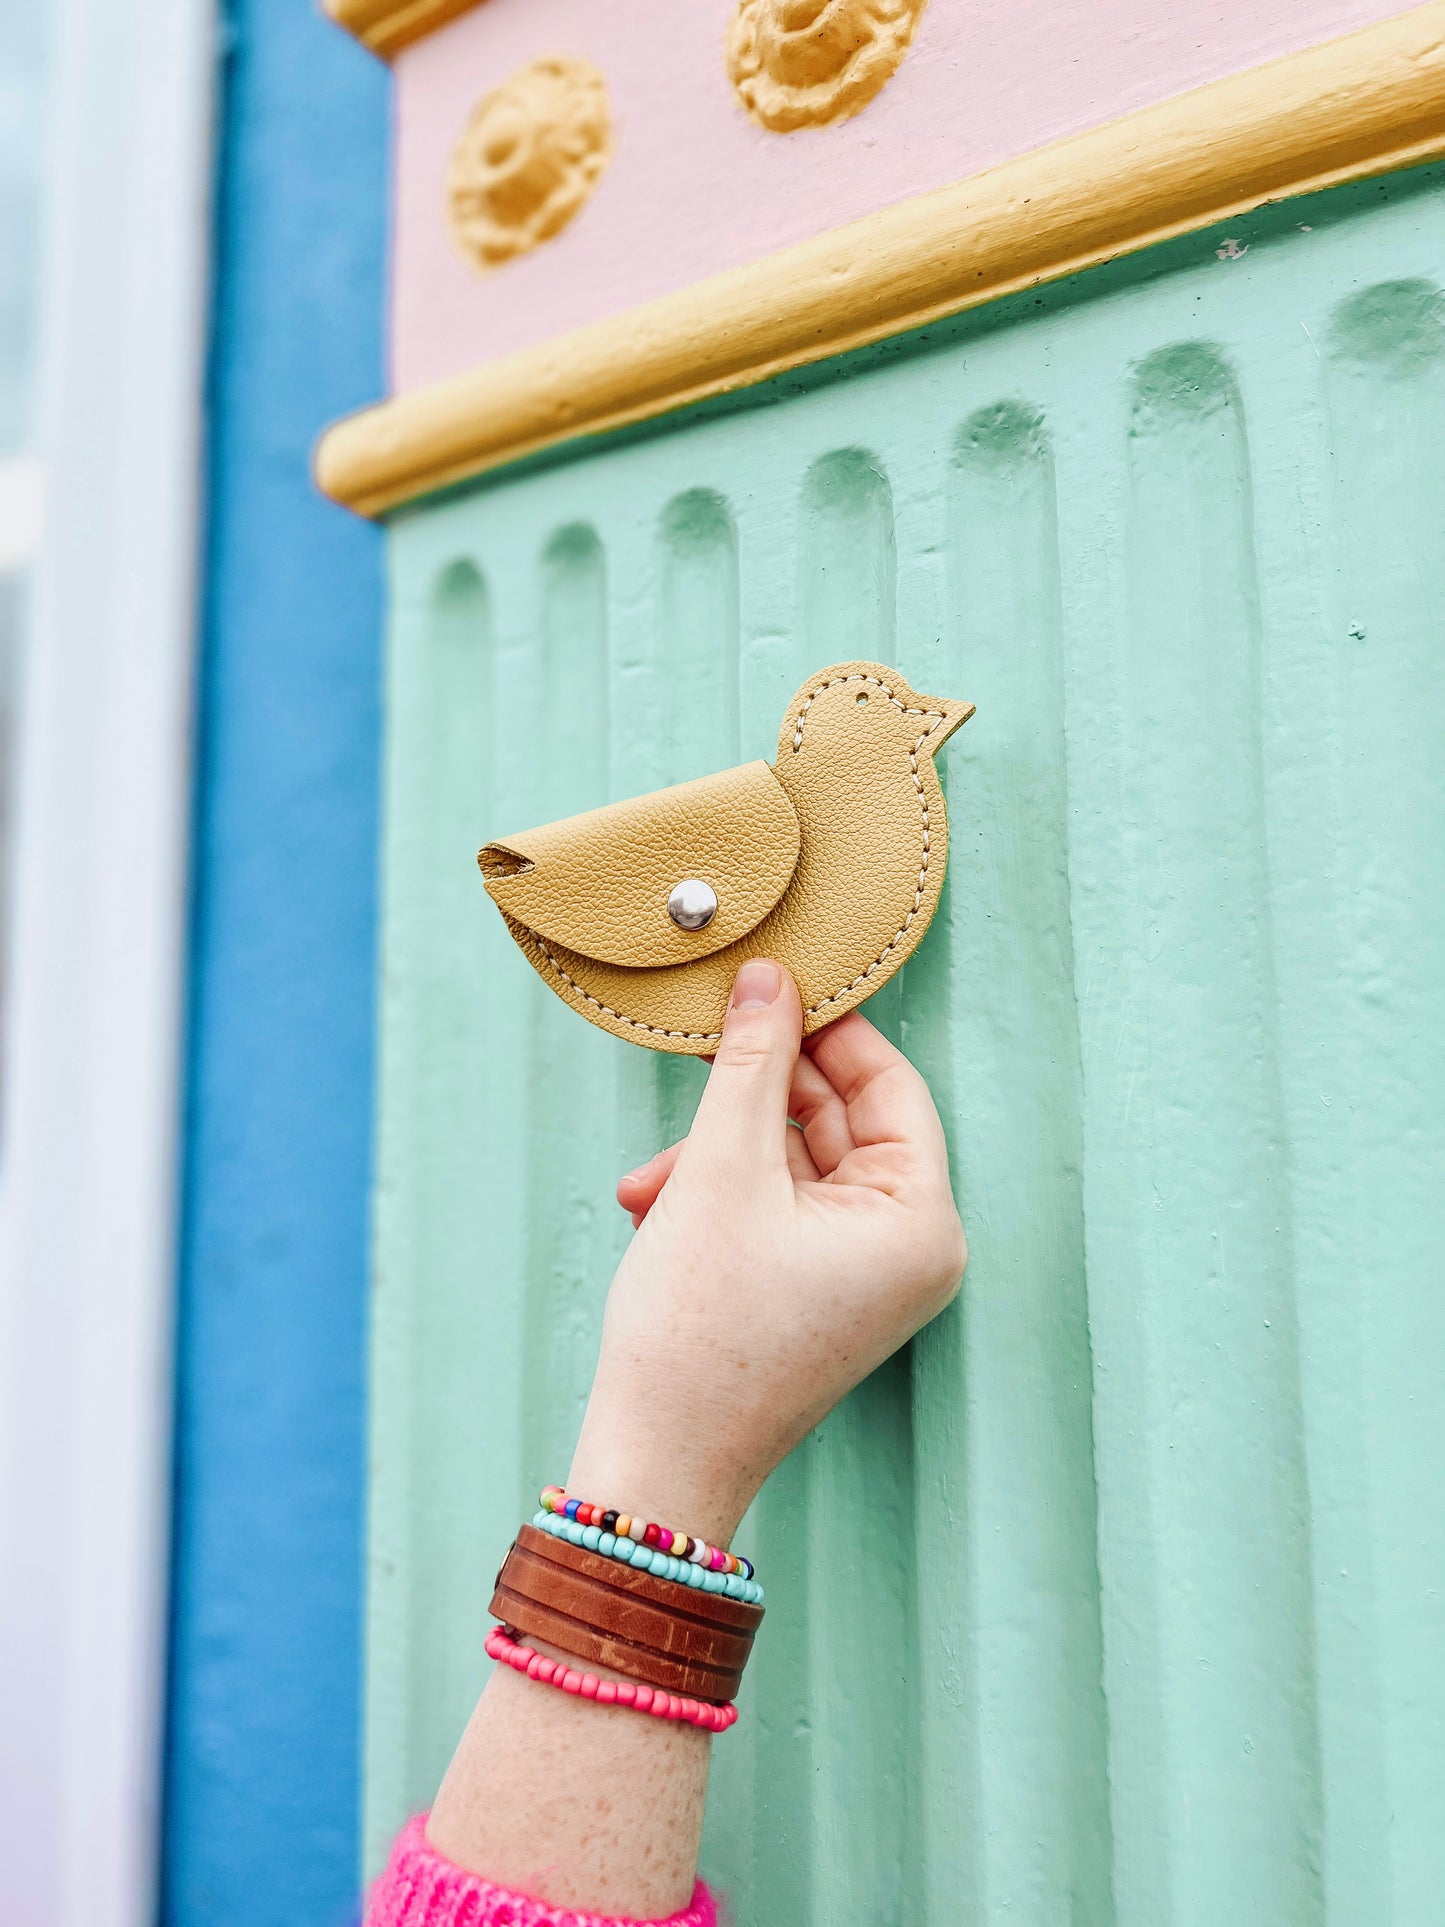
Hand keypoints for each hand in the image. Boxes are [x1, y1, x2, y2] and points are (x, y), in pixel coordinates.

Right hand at [568, 958, 966, 1543]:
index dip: (829, 1029)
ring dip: (721, 1152)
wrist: (657, 1463)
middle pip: (841, 1123)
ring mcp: (865, 1277)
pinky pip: (781, 1208)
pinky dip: (721, 1194)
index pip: (892, 1086)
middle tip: (699, 1056)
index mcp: (922, 1223)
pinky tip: (655, 1204)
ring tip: (652, 1178)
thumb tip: (769, 978)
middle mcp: (911, 1250)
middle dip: (754, 1099)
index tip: (771, 985)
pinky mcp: (819, 1293)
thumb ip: (750, 1064)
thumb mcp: (722, 1170)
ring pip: (798, 1164)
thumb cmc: (700, 1332)